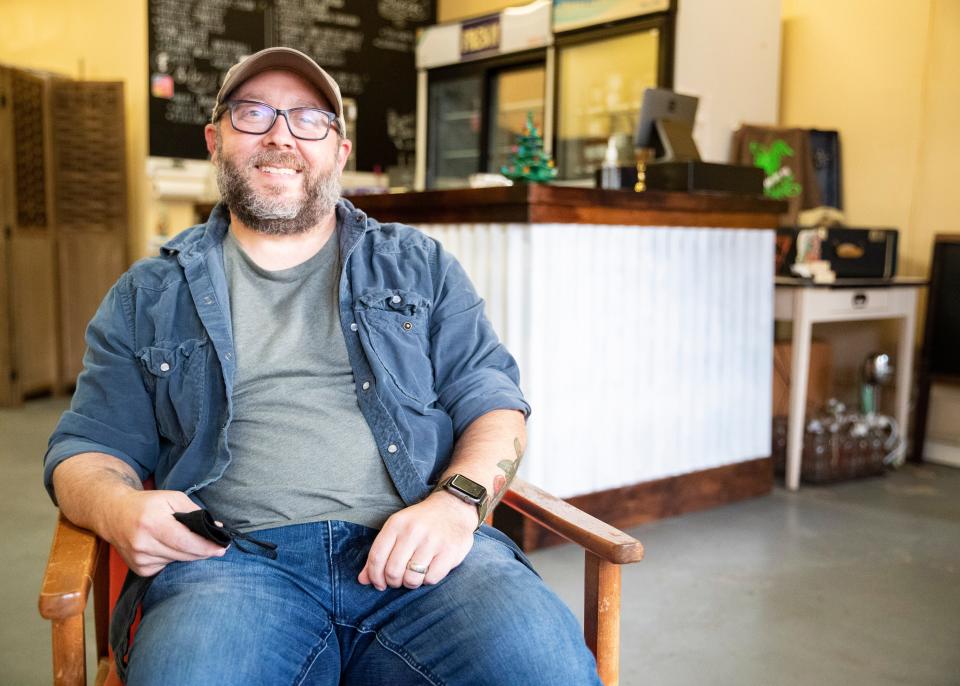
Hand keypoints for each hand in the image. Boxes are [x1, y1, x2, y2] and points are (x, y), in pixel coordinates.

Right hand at [100, 489, 227, 576]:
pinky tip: (167, 547)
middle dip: (202, 552)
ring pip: (176, 561)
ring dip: (187, 554)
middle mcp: (143, 544)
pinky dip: (172, 558)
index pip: (185, 541)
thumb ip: (195, 512)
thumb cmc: (147, 504)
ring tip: (184, 540)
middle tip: (217, 548)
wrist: (114, 514)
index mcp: (152, 523)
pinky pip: (166, 567)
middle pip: (183, 554)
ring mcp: (139, 559)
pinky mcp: (138, 569)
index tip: (222, 548)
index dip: (205, 546)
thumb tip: (216, 527)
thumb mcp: (172, 498)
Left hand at [358, 491, 476, 590]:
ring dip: (410, 583)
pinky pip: (431, 579)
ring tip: (413, 576)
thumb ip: (380, 553)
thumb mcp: (398, 528)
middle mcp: (413, 531)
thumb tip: (362, 580)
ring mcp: (432, 541)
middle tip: (398, 581)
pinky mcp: (449, 551)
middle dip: (392, 582)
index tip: (379, 584)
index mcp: (396, 524)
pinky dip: (427, 580)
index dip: (374, 576)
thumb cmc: (421, 522)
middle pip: (393, 571)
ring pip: (411, 578)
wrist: (453, 506)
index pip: (376, 557)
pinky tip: (429, 571)